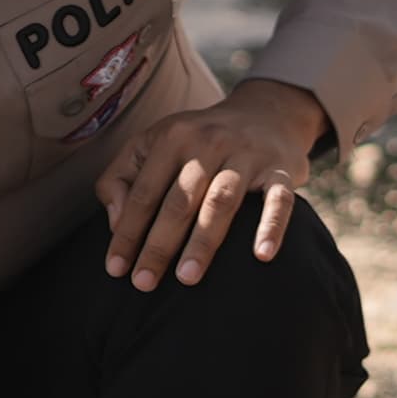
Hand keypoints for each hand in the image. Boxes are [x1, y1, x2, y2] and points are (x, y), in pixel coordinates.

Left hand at [96, 77, 326, 290]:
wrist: (265, 113)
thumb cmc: (196, 143)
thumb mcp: (151, 145)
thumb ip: (121, 179)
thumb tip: (116, 222)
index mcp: (172, 138)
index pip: (144, 193)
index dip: (127, 232)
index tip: (115, 270)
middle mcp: (208, 143)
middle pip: (180, 200)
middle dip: (159, 245)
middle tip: (144, 284)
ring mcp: (247, 155)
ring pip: (221, 201)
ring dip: (202, 242)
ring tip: (187, 278)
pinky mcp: (281, 170)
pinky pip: (278, 200)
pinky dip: (271, 226)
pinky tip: (261, 256)